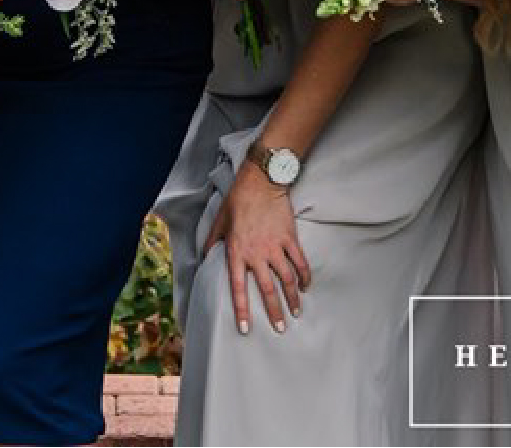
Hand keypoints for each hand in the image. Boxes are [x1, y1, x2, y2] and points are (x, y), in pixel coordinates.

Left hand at [204, 162, 310, 335]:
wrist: (261, 182)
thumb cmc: (237, 201)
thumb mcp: (219, 222)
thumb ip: (212, 243)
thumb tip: (204, 260)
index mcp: (237, 252)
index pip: (238, 288)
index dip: (242, 310)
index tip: (246, 329)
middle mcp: (257, 254)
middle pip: (267, 289)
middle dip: (274, 312)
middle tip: (279, 329)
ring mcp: (275, 247)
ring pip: (286, 279)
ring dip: (292, 298)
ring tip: (295, 313)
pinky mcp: (290, 239)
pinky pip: (300, 262)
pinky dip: (304, 276)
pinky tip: (305, 287)